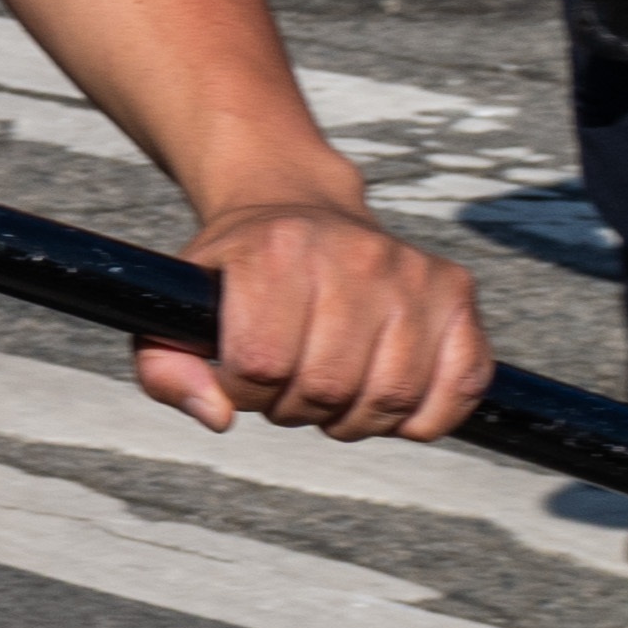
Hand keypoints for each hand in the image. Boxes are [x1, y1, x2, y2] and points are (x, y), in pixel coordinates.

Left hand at [144, 191, 491, 448]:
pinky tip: (389, 403)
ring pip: (392, 396)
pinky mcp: (457, 291)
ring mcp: (412, 271)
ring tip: (331, 394)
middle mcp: (353, 254)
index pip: (261, 365)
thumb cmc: (234, 277)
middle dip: (297, 409)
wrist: (294, 208)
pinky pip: (460, 385)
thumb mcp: (175, 313)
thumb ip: (167, 373)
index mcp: (275, 251)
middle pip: (328, 387)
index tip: (241, 376)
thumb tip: (219, 418)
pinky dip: (425, 417)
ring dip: (355, 420)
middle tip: (288, 388)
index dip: (244, 392)